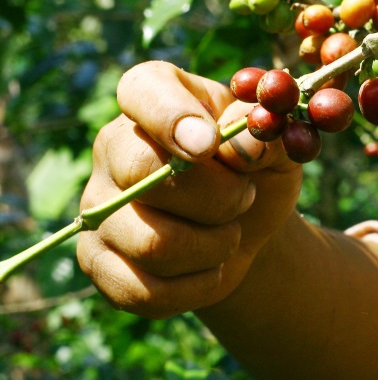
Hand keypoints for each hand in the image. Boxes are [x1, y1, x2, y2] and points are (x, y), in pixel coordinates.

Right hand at [78, 61, 302, 317]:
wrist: (248, 229)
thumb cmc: (258, 172)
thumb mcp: (277, 148)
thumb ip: (268, 137)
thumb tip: (248, 144)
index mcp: (156, 97)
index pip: (144, 90)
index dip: (173, 116)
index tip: (209, 145)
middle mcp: (114, 146)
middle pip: (143, 172)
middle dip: (216, 197)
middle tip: (246, 199)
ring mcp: (98, 206)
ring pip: (151, 242)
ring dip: (214, 246)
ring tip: (231, 234)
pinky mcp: (98, 262)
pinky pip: (143, 289)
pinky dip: (196, 287)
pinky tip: (212, 269)